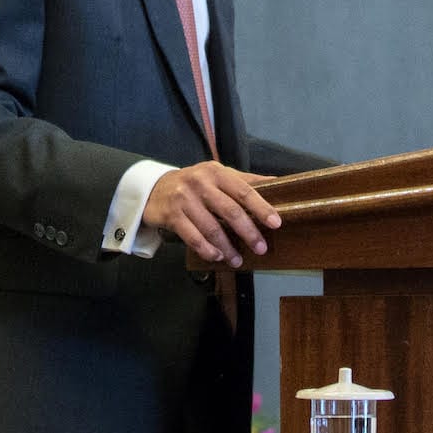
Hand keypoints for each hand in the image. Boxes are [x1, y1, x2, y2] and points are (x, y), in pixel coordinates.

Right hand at [141, 160, 281, 266]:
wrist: (154, 188)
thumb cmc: (195, 184)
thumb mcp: (218, 176)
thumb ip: (246, 180)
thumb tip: (278, 182)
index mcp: (216, 172)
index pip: (243, 191)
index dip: (261, 207)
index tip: (276, 223)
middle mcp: (200, 183)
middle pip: (229, 210)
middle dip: (248, 232)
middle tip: (261, 248)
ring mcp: (184, 199)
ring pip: (211, 227)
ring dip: (227, 247)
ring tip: (238, 260)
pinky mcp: (172, 215)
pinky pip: (192, 237)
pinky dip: (207, 249)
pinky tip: (217, 257)